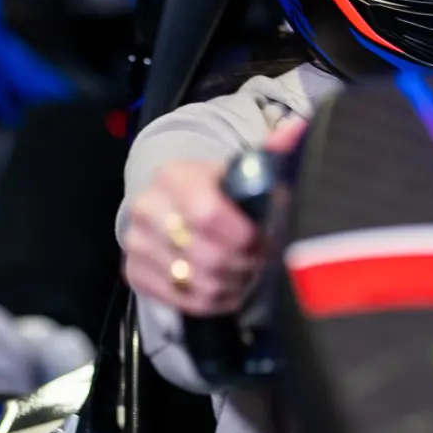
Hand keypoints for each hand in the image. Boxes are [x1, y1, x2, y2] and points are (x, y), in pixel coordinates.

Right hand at [122, 119, 307, 316]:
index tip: (264, 238)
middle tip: (260, 261)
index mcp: (173, 176)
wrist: (171, 205)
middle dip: (243, 264)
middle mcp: (146, 208)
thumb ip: (269, 154)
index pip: (207, 213)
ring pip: (199, 283)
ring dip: (233, 284)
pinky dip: (215, 301)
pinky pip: (185, 301)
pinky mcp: (134, 272)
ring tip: (246, 273)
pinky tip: (228, 287)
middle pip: (207, 255)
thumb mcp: (238, 169)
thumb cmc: (214, 189)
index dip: (244, 234)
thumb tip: (298, 131)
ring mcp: (136, 243)